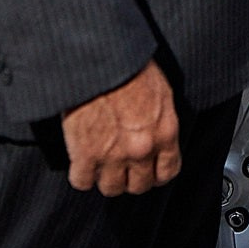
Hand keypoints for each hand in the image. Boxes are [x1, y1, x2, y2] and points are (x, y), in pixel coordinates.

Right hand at [62, 60, 179, 195]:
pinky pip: (82, 182)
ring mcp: (113, 155)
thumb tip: (158, 136)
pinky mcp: (85, 154)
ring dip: (106, 179)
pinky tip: (82, 163)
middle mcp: (142, 149)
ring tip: (101, 166)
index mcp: (165, 133)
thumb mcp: (161, 92)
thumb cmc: (130, 66)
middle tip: (123, 168)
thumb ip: (161, 122)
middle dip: (131, 178)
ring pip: (112, 189)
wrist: (100, 59)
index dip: (156, 174)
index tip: (149, 171)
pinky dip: (81, 175)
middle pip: (139, 186)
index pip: (167, 172)